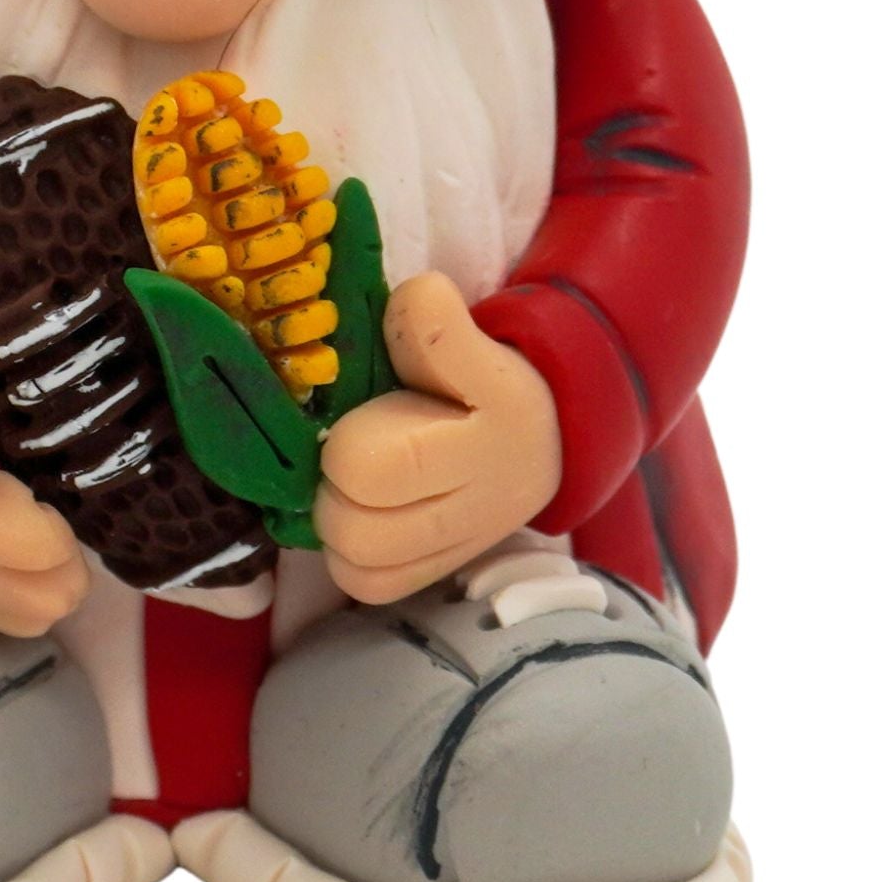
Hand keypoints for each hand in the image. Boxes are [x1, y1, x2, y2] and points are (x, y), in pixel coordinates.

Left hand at [313, 272, 562, 605]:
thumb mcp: (478, 342)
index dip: (342, 445)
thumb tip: (420, 294)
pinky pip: (371, 588)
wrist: (550, 436)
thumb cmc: (494, 383)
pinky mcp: (437, 573)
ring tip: (350, 488)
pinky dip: (351, 560)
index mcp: (473, 448)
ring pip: (357, 569)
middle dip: (331, 490)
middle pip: (355, 530)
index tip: (352, 418)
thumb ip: (439, 324)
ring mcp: (452, 551)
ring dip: (337, 530)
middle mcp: (467, 511)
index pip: (368, 470)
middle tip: (345, 454)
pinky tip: (361, 519)